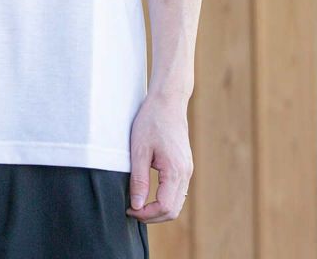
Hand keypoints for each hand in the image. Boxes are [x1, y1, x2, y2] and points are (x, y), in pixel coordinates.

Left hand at [124, 93, 192, 222]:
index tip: (129, 210)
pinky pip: (177, 191)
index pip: (164, 207)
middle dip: (152, 216)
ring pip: (177, 202)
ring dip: (158, 209)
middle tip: (132, 211)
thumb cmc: (151, 121)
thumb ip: (139, 179)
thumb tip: (137, 206)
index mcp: (175, 171)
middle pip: (173, 210)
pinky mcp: (184, 165)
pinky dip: (164, 199)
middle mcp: (186, 174)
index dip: (146, 214)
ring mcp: (187, 170)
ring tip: (138, 203)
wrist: (168, 101)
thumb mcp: (139, 150)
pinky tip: (149, 193)